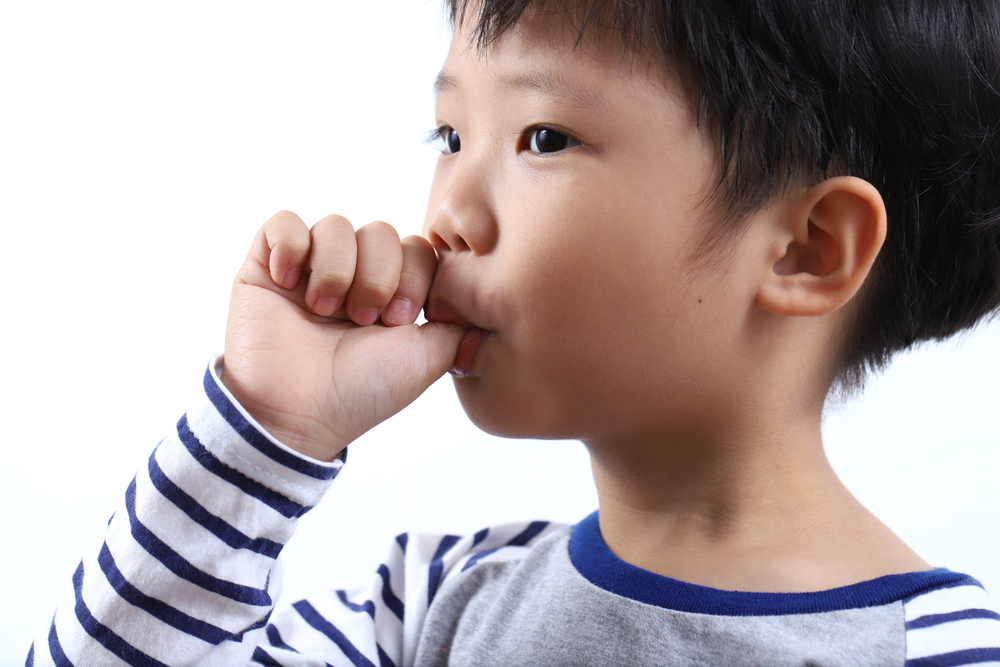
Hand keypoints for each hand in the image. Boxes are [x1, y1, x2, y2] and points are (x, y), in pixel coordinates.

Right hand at [220, 210, 465, 460]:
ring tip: (325, 310)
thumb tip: (488, 297)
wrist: (299, 415)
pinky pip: (283, 222)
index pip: (417, 247)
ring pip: (336, 224)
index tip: (399, 321)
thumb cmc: (363, 392)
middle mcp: (352, 274)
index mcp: (391, 292)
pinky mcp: (266, 265)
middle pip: (380, 231)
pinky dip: (290, 246)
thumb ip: (460, 321)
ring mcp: (309, 268)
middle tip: (363, 319)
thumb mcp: (429, 357)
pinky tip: (291, 284)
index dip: (414, 276)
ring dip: (336, 269)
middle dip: (378, 275)